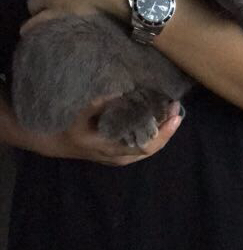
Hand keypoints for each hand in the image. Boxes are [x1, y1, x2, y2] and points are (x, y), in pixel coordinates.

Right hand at [22, 97, 182, 165]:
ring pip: (150, 147)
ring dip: (163, 130)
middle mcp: (122, 157)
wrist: (58, 144)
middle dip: (168, 129)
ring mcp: (123, 157)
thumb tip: (117, 93)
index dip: (164, 133)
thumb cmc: (70, 129)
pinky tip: (159, 118)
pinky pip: (144, 144)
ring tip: (171, 110)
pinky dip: (154, 132)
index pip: (146, 147)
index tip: (175, 116)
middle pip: (153, 148)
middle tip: (176, 107)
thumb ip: (97, 105)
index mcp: (114, 150)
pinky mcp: (122, 153)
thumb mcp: (80, 117)